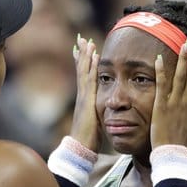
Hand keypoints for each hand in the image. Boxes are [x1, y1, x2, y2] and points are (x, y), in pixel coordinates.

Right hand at [69, 34, 100, 151]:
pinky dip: (91, 66)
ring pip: (84, 71)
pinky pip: (90, 79)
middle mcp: (82, 95)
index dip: (83, 64)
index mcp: (84, 100)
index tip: (84, 51)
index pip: (84, 77)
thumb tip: (105, 111)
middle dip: (82, 54)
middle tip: (82, 39)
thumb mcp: (95, 122)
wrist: (80, 147)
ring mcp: (83, 96)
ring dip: (86, 55)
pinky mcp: (87, 99)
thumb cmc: (88, 139)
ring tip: (87, 42)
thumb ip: (98, 114)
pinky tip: (95, 56)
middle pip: (81, 70)